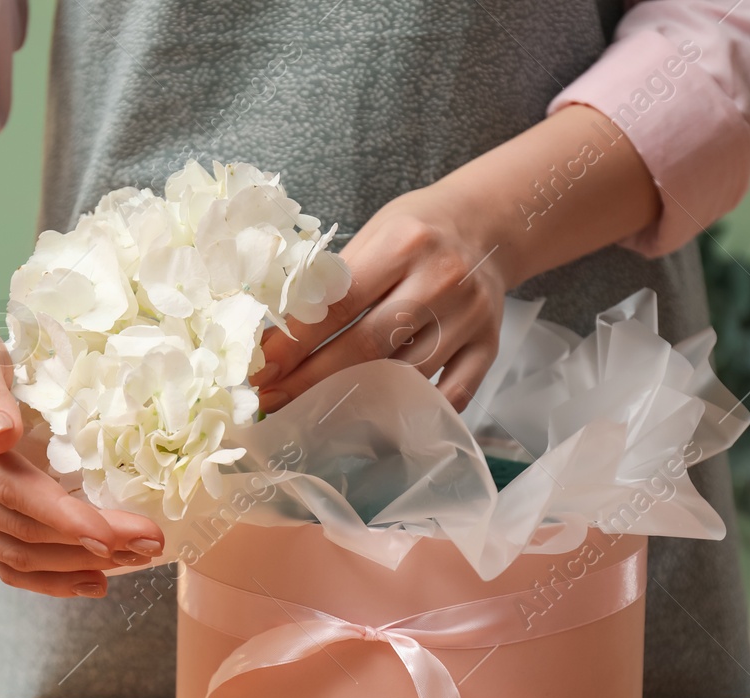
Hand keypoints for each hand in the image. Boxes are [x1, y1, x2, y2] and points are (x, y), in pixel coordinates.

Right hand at [0, 191, 163, 596]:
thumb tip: (2, 436)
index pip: (10, 490)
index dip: (64, 517)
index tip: (114, 532)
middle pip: (20, 531)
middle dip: (89, 544)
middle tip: (150, 543)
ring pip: (14, 556)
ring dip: (76, 565)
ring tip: (134, 561)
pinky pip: (3, 560)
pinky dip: (48, 578)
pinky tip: (92, 580)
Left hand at [253, 182, 506, 411]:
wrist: (487, 224)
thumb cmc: (416, 232)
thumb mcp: (374, 234)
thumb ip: (334, 281)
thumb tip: (274, 339)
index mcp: (403, 244)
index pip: (338, 305)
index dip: (294, 344)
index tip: (260, 372)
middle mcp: (441, 280)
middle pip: (367, 347)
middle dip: (311, 381)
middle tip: (272, 402)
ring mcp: (469, 317)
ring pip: (406, 376)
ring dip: (354, 401)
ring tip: (311, 414)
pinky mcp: (489, 345)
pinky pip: (452, 394)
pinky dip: (417, 412)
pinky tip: (379, 421)